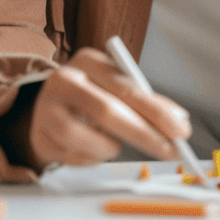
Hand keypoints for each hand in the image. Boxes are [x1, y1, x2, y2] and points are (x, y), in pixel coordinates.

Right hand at [25, 47, 190, 168]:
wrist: (48, 106)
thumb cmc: (93, 94)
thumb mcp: (117, 88)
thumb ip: (147, 102)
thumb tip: (179, 121)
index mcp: (87, 61)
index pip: (127, 87)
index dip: (156, 111)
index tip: (181, 131)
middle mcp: (63, 80)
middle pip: (107, 111)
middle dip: (144, 135)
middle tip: (169, 151)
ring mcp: (47, 109)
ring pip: (84, 137)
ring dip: (109, 147)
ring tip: (115, 145)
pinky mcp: (39, 137)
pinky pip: (72, 156)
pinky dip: (92, 158)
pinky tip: (94, 150)